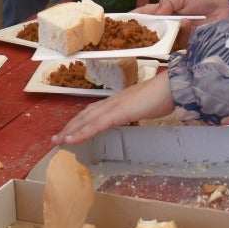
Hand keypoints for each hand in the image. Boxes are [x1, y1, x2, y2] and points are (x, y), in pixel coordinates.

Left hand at [53, 71, 175, 144]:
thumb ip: (136, 113)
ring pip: (86, 119)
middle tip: (57, 138)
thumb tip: (135, 117)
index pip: (94, 112)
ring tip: (58, 141)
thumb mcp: (145, 108)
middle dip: (70, 127)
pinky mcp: (117, 112)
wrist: (172, 87)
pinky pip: (95, 125)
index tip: (70, 131)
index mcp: (118, 101)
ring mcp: (114, 106)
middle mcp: (112, 101)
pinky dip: (81, 132)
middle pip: (85, 114)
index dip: (81, 121)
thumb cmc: (163, 97)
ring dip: (71, 130)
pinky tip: (71, 140)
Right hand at [136, 0, 228, 45]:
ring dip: (153, 38)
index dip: (135, 17)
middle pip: (151, 30)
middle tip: (127, 35)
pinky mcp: (187, 47)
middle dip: (139, 32)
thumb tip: (156, 12)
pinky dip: (171, 42)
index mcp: (167, 11)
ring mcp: (178, 37)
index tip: (122, 21)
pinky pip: (175, 47)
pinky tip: (172, 35)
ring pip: (160, 40)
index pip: (148, 14)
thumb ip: (168, 2)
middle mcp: (170, 25)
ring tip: (141, 40)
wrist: (228, 11)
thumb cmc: (206, 0)